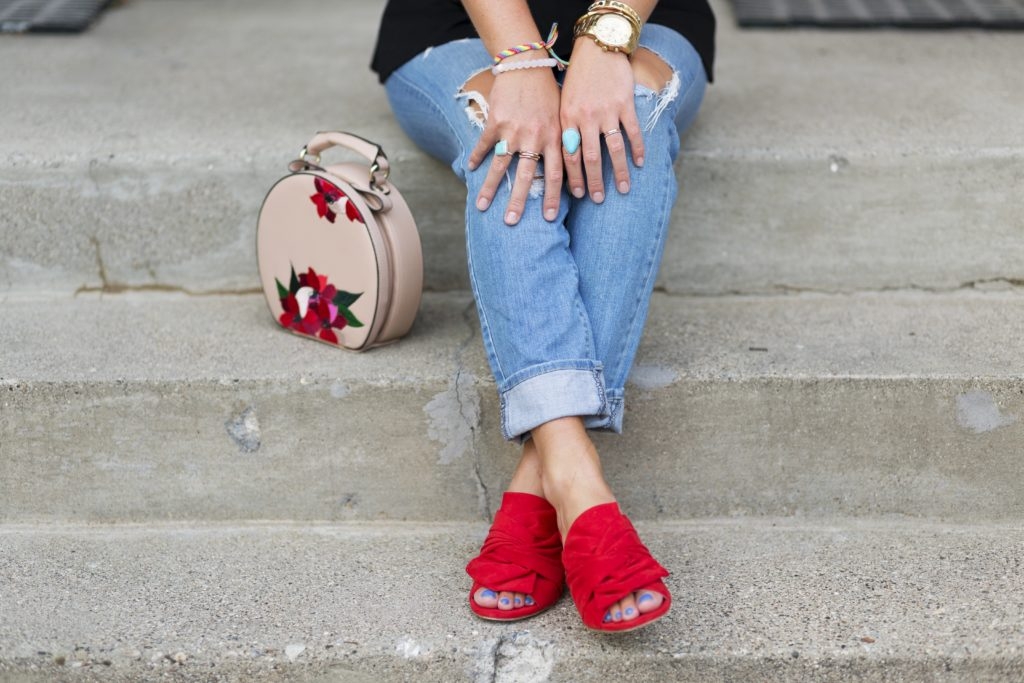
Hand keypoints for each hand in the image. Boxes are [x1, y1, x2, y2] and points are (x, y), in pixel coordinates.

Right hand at [467, 67, 563, 224]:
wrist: (528, 64)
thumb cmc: (549, 92)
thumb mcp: (562, 117)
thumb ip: (562, 143)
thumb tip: (568, 172)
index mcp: (554, 138)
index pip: (556, 175)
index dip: (554, 198)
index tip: (551, 218)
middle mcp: (534, 137)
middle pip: (527, 177)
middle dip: (518, 202)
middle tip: (511, 223)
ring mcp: (513, 131)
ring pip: (501, 166)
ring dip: (490, 188)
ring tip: (481, 206)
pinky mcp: (495, 121)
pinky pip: (484, 144)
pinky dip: (476, 157)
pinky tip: (469, 169)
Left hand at [559, 39, 644, 202]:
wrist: (597, 48)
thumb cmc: (578, 78)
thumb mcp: (563, 103)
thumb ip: (565, 128)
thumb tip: (567, 158)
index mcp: (566, 119)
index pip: (568, 156)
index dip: (571, 178)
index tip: (575, 196)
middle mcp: (585, 117)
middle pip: (590, 158)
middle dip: (593, 182)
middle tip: (598, 200)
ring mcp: (607, 111)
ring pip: (613, 149)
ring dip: (618, 172)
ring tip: (622, 190)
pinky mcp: (625, 103)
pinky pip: (632, 132)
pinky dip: (637, 149)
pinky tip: (640, 163)